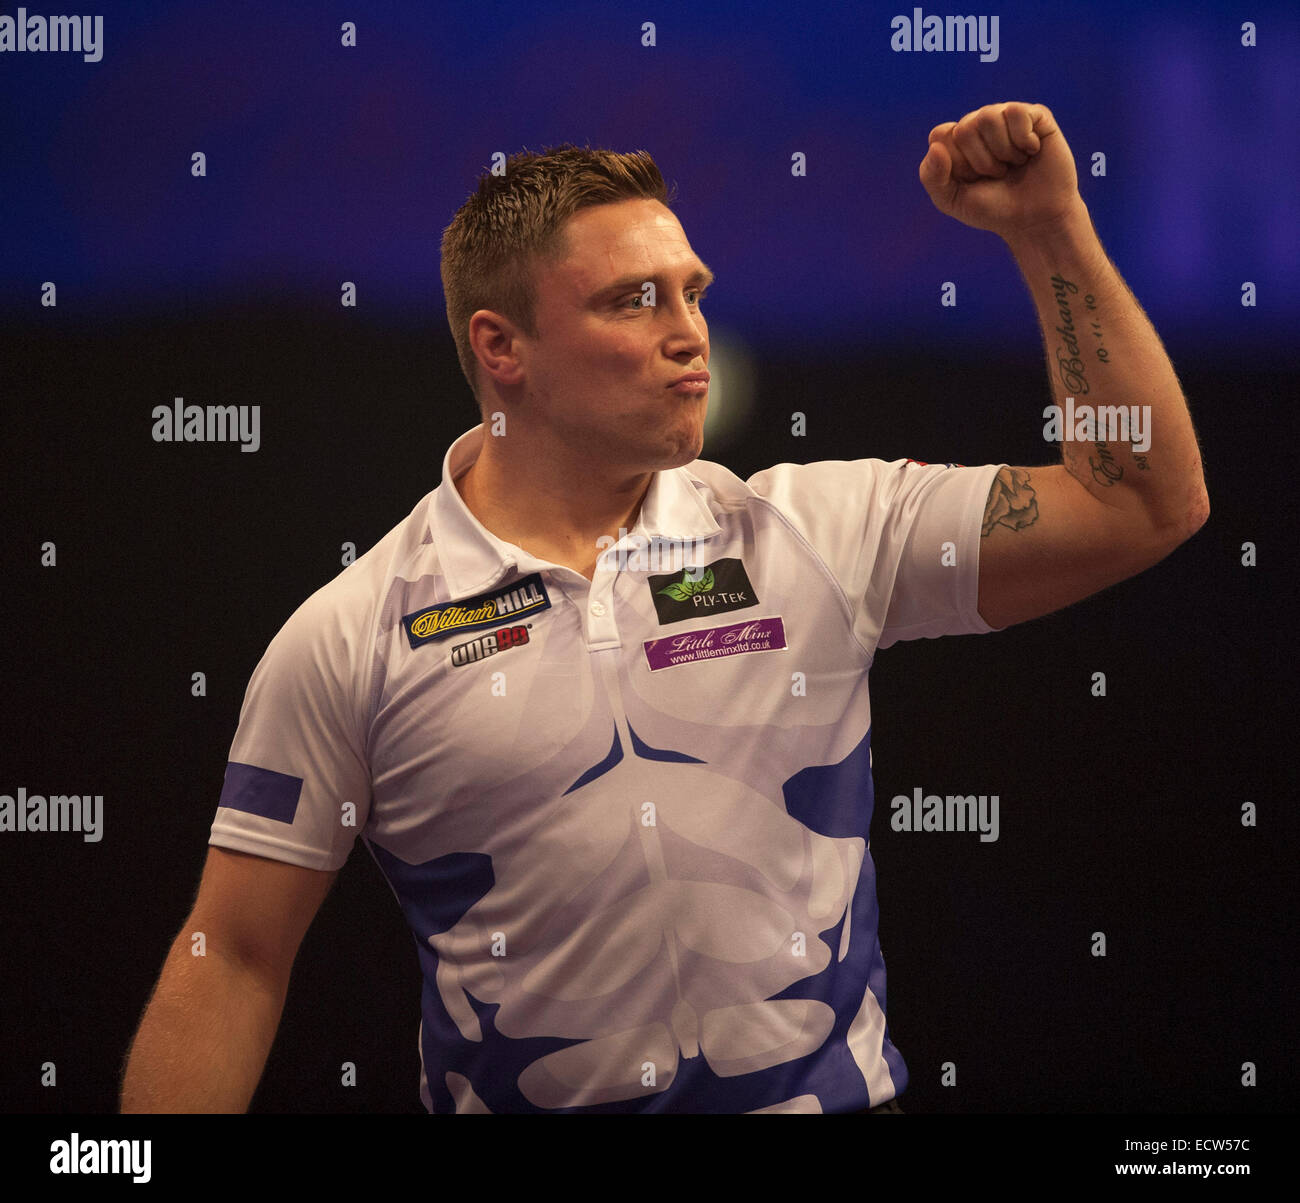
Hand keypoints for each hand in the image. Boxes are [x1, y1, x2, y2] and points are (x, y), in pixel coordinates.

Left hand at [919, 101, 1083, 238]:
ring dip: (1002, 151)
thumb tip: (935, 146)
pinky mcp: (1035, 115)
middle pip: (965, 128)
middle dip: (981, 161)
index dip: (957, 162)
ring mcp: (1006, 117)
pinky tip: (1031, 152)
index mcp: (956, 141)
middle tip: (997, 174)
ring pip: (989, 116)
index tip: (972, 180)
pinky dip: (1022, 139)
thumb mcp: (952, 201)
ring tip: (1014, 164)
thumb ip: (932, 177)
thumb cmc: (992, 209)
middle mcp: (979, 123)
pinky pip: (1016, 112)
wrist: (1035, 219)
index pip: (941, 135)